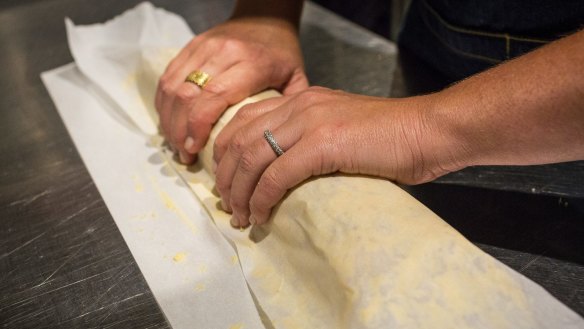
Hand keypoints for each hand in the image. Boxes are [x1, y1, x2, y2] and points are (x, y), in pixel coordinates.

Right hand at [155, 16, 307, 163]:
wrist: (266, 17)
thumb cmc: (282, 53)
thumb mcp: (295, 79)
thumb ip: (287, 111)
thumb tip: (275, 145)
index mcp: (252, 63)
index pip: (214, 96)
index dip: (197, 126)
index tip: (194, 150)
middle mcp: (223, 52)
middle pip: (187, 95)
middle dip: (179, 130)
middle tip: (184, 154)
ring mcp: (203, 46)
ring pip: (172, 87)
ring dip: (168, 119)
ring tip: (176, 143)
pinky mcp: (191, 45)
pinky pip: (168, 77)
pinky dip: (164, 103)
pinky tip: (171, 122)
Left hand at [213, 87, 462, 226]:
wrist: (429, 131)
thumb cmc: (392, 138)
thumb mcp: (341, 129)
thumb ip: (313, 138)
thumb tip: (286, 171)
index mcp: (301, 99)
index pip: (244, 120)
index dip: (224, 153)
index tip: (225, 182)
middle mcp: (299, 105)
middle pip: (240, 140)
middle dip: (225, 177)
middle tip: (226, 206)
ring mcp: (310, 121)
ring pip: (251, 158)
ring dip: (239, 193)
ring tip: (239, 217)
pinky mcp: (323, 143)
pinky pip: (276, 175)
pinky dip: (262, 199)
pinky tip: (260, 215)